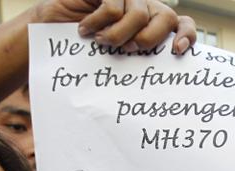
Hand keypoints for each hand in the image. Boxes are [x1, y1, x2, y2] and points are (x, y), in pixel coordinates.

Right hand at [35, 0, 196, 53]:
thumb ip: (136, 66)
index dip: (186, 35)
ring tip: (100, 42)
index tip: (178, 51)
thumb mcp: (114, 63)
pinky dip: (99, 22)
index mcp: (152, 28)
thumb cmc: (83, 54)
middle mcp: (144, 9)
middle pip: (166, 17)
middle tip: (128, 50)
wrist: (48, 35)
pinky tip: (84, 29)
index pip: (182, 25)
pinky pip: (113, 6)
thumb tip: (155, 97)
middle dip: (150, 39)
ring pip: (140, 14)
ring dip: (119, 35)